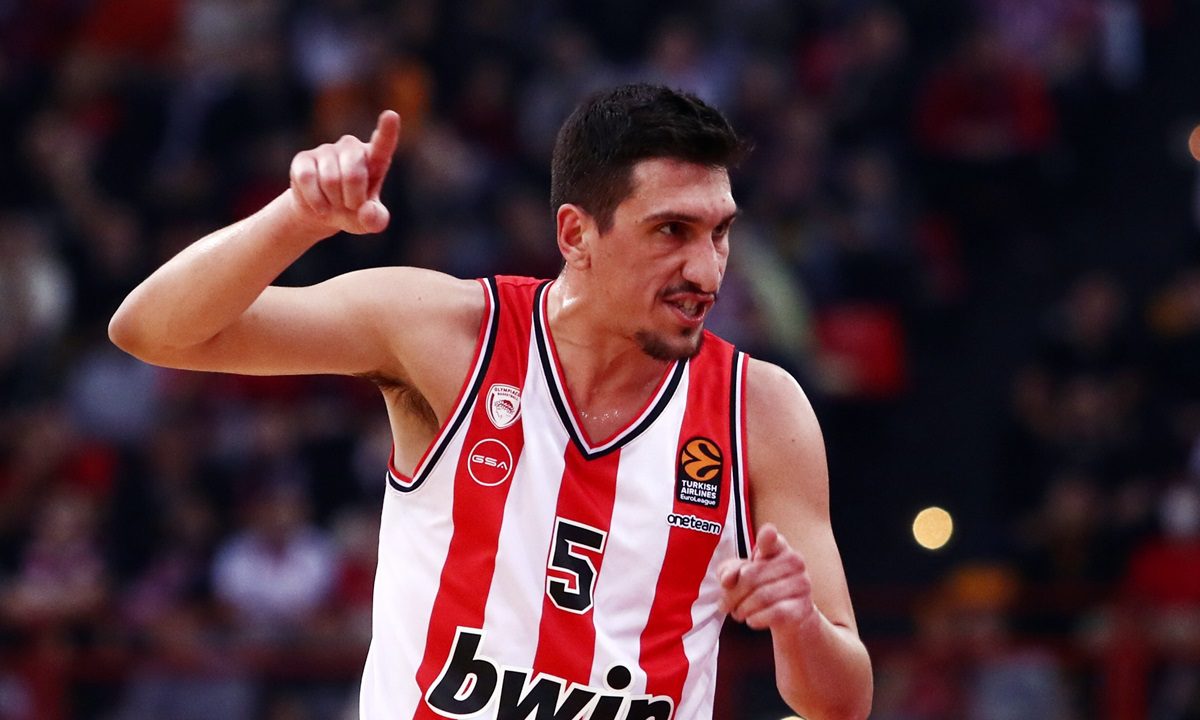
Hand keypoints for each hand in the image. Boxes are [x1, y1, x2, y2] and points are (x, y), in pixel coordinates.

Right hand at [288, 110, 399, 235]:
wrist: (321, 213)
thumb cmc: (353, 213)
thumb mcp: (368, 222)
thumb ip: (375, 220)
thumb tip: (365, 212)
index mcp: (374, 159)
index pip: (383, 144)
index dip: (387, 131)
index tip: (391, 116)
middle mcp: (351, 148)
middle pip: (353, 175)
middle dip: (352, 199)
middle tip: (350, 205)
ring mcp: (327, 150)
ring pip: (330, 180)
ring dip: (332, 202)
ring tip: (333, 202)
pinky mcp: (303, 159)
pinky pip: (307, 180)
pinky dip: (314, 201)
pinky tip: (318, 203)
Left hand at [718, 523, 817, 631]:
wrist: (789, 616)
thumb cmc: (761, 587)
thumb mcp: (739, 575)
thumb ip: (729, 571)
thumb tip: (727, 579)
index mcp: (778, 547)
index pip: (772, 539)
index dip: (768, 537)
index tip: (767, 533)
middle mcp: (794, 561)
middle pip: (751, 576)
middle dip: (732, 594)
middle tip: (725, 605)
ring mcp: (802, 584)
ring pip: (761, 597)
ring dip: (742, 609)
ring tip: (738, 613)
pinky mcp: (803, 607)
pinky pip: (773, 613)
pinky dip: (756, 619)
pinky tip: (752, 619)